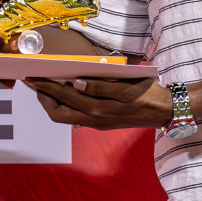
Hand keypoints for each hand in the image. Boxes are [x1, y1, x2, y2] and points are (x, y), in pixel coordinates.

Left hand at [26, 76, 170, 129]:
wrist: (167, 111)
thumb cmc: (148, 92)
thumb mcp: (127, 85)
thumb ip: (101, 85)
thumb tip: (76, 82)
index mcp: (102, 108)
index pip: (66, 98)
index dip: (48, 87)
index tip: (35, 77)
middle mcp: (98, 118)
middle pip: (61, 113)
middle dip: (45, 97)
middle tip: (34, 82)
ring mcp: (100, 123)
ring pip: (67, 117)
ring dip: (53, 102)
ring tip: (44, 88)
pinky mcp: (103, 123)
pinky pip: (76, 117)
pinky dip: (65, 106)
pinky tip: (63, 94)